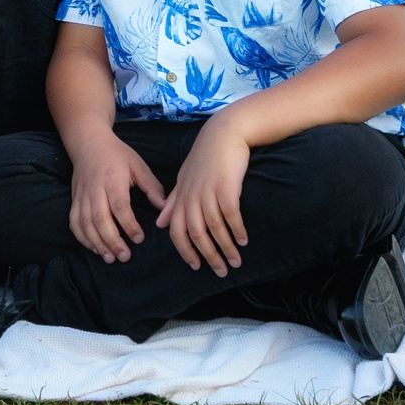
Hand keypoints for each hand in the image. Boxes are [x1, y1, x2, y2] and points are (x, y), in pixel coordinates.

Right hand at [68, 132, 165, 262]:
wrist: (88, 143)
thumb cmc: (116, 154)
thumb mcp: (138, 165)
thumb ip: (151, 186)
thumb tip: (163, 207)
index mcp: (112, 179)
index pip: (119, 206)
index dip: (128, 225)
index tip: (139, 239)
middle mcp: (95, 189)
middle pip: (99, 218)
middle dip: (112, 240)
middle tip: (125, 257)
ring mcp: (82, 195)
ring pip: (85, 223)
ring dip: (97, 243)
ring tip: (110, 258)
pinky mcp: (74, 200)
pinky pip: (74, 222)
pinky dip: (82, 238)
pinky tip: (94, 248)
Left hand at [156, 123, 250, 276]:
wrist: (224, 133)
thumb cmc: (205, 157)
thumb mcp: (184, 178)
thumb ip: (173, 201)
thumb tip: (160, 224)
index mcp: (181, 198)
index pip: (177, 232)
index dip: (186, 252)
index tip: (196, 267)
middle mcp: (192, 198)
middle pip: (197, 235)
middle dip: (209, 256)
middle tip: (221, 271)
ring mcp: (208, 193)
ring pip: (215, 229)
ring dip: (226, 248)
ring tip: (236, 261)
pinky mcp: (226, 188)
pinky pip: (231, 216)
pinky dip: (237, 230)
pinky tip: (244, 240)